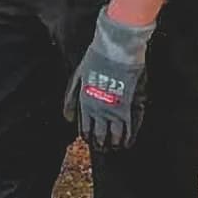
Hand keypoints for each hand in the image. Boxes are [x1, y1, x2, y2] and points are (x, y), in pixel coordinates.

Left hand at [64, 10, 154, 150]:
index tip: (91, 141)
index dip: (88, 137)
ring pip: (113, 136)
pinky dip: (128, 138)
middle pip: (98, 136)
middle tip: (103, 149)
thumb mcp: (77, 77)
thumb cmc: (97, 58)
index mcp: (84, 103)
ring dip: (114, 144)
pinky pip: (129, 129)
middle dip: (100, 144)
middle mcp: (97, 110)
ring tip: (115, 148)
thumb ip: (71, 99)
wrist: (115, 48)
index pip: (84, 129)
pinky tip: (127, 143)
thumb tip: (68, 119)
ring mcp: (113, 109)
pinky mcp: (129, 106)